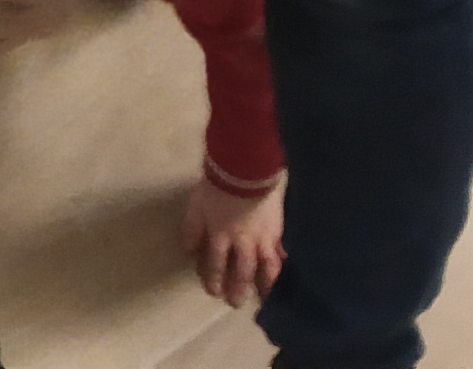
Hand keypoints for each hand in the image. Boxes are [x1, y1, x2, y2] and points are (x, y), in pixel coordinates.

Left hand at [182, 174, 284, 309]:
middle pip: (242, 271)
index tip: (214, 293)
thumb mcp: (196, 205)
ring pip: (266, 267)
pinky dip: (281, 260)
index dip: (214, 279)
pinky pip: (280, 250)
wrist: (245, 170)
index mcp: (221, 235)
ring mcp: (263, 237)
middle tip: (236, 302)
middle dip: (239, 288)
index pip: (216, 264)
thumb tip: (189, 249)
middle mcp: (243, 242)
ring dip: (265, 283)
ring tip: (264, 295)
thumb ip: (192, 228)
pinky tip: (283, 266)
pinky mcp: (277, 229)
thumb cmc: (217, 185)